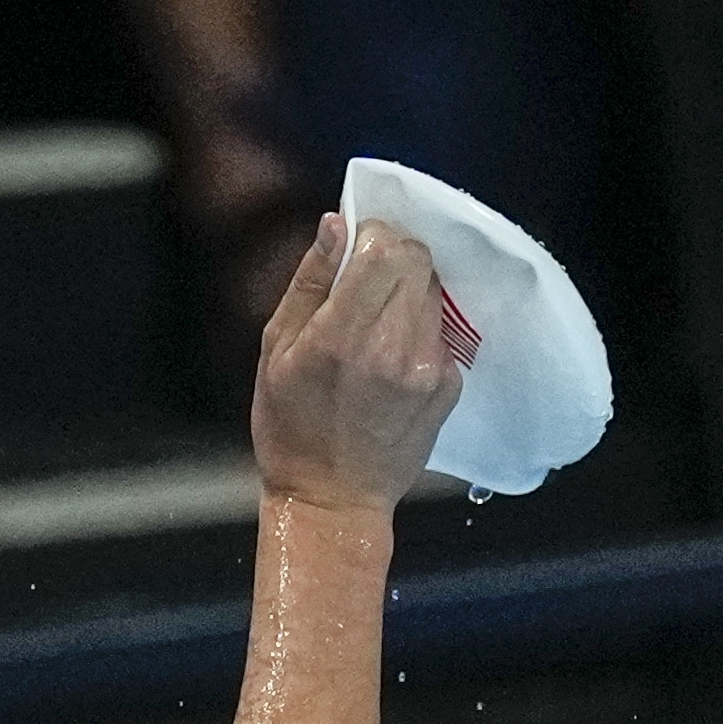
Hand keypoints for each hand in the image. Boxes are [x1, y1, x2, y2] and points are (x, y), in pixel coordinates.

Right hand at [251, 214, 465, 516]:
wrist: (331, 498)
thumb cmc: (290, 428)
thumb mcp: (274, 352)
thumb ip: (309, 283)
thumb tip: (336, 225)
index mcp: (341, 336)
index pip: (385, 248)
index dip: (374, 236)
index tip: (357, 249)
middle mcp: (392, 348)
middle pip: (417, 262)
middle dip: (394, 259)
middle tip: (367, 284)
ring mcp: (427, 369)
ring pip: (434, 292)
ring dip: (409, 294)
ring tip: (378, 328)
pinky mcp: (448, 385)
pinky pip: (441, 332)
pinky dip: (419, 331)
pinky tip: (392, 362)